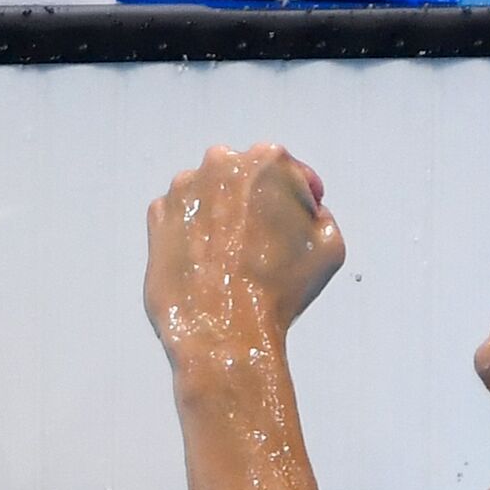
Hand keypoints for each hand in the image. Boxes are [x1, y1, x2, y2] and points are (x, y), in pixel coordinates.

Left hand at [145, 143, 344, 356]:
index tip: (301, 212)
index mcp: (268, 161)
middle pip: (246, 179)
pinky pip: (182, 216)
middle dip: (258, 202)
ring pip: (211, 194)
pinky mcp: (159, 216)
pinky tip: (209, 260)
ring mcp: (184, 189)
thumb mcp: (330, 246)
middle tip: (268, 241)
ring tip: (235, 256)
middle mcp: (221, 164)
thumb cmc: (278, 290)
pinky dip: (194, 232)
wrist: (226, 328)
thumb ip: (321, 215)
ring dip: (223, 214)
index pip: (290, 170)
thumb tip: (307, 215)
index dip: (300, 196)